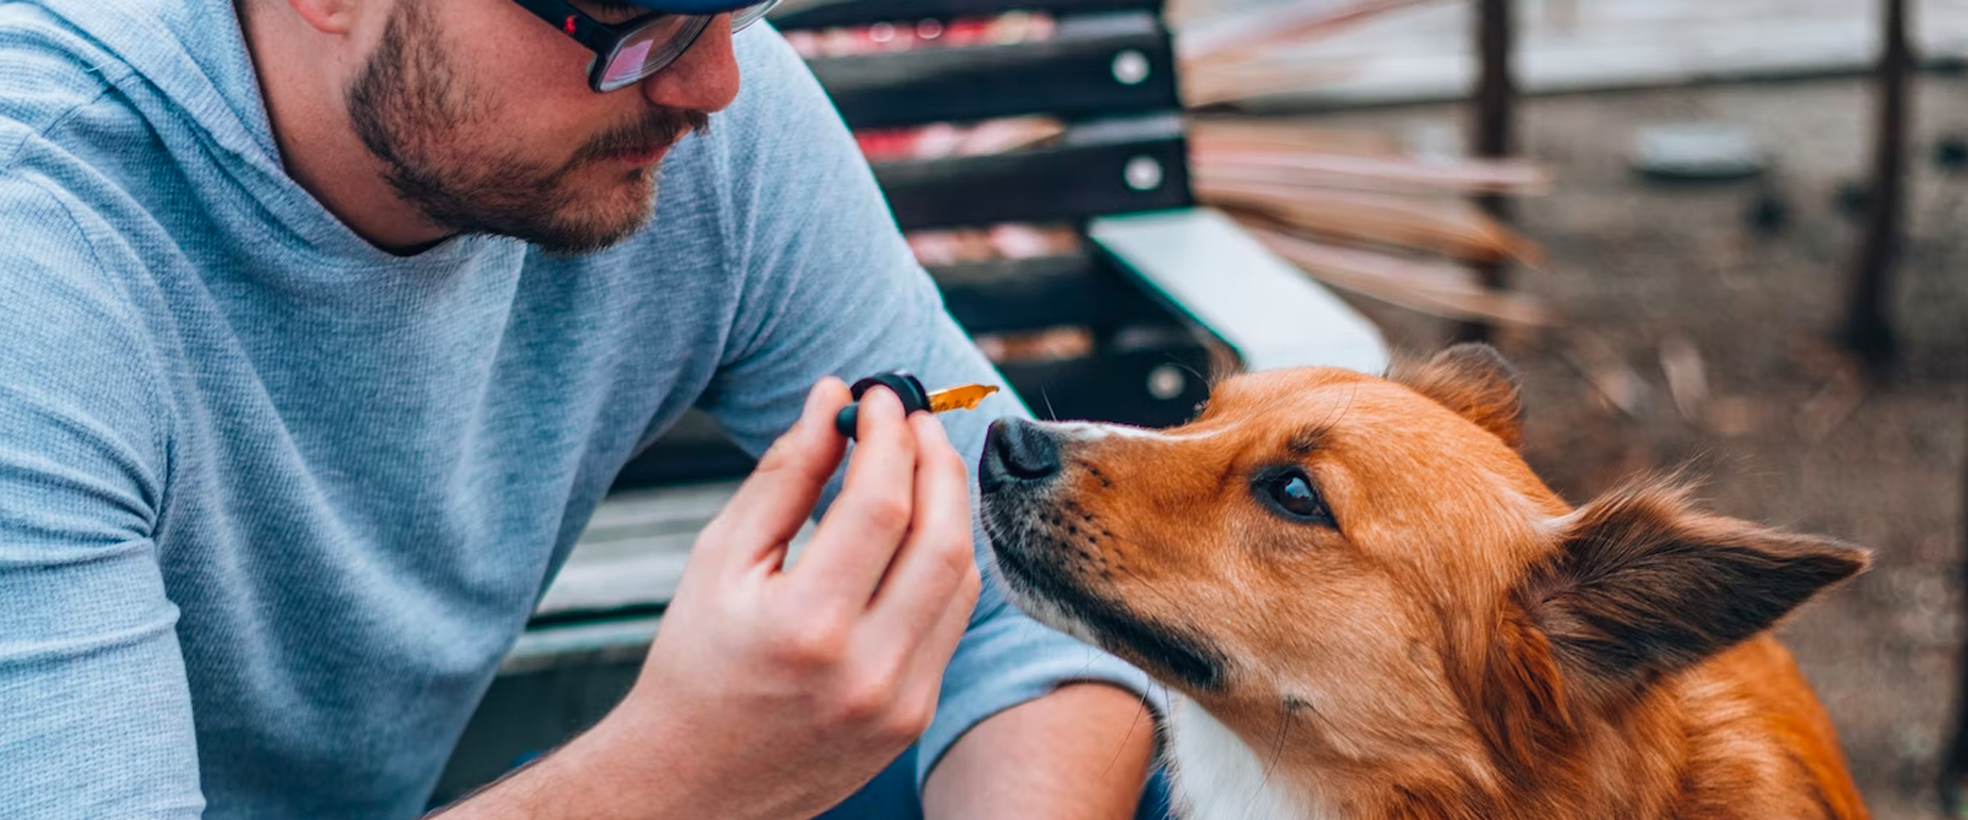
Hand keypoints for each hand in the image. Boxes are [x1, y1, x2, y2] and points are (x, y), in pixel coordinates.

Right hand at [615, 377, 982, 819]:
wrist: (695, 782)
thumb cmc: (697, 664)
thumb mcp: (720, 560)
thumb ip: (784, 476)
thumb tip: (832, 398)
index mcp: (806, 626)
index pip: (881, 505)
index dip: (889, 436)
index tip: (878, 397)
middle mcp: (867, 669)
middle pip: (942, 538)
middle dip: (936, 461)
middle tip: (913, 418)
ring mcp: (901, 700)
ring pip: (962, 578)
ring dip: (950, 507)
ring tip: (919, 463)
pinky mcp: (916, 715)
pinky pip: (953, 620)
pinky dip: (944, 561)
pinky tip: (919, 528)